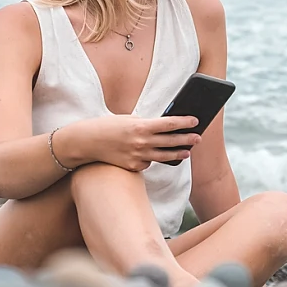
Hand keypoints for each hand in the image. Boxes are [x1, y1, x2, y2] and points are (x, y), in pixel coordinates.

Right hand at [77, 114, 201, 171]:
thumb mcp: (129, 120)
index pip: (169, 124)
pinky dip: (151, 159)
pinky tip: (155, 155)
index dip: (185, 122)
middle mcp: (141, 142)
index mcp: (141, 126)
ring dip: (177, 154)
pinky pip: (148, 163)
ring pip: (163, 157)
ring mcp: (137, 157)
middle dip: (186, 139)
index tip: (196, 121)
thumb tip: (166, 127)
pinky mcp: (133, 167)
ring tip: (186, 152)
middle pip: (171, 141)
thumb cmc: (109, 127)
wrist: (88, 142)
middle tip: (198, 138)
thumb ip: (147, 124)